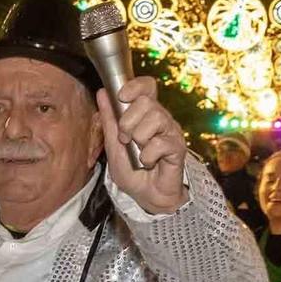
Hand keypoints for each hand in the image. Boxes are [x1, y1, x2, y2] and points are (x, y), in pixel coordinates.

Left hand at [98, 78, 187, 213]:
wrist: (146, 196)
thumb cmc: (132, 172)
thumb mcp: (113, 145)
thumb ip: (108, 119)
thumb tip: (102, 92)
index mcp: (145, 114)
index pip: (147, 86)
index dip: (135, 86)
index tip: (121, 97)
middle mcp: (161, 118)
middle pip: (146, 101)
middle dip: (128, 122)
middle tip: (126, 139)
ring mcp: (171, 131)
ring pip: (155, 118)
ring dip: (139, 139)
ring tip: (139, 153)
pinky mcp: (178, 147)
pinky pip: (160, 143)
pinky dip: (148, 156)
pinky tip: (149, 162)